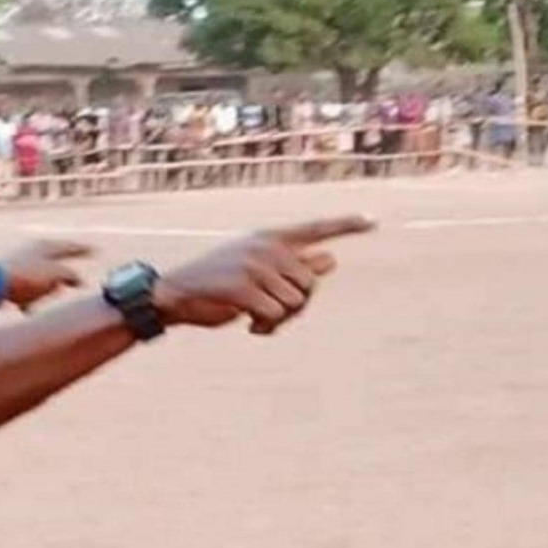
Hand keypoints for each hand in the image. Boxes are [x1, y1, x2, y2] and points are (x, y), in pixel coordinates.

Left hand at [2, 240, 93, 310]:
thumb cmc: (25, 276)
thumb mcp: (56, 275)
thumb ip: (70, 276)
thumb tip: (78, 279)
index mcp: (46, 246)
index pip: (71, 247)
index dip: (84, 250)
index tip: (96, 251)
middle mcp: (32, 251)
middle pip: (54, 263)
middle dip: (62, 276)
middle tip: (72, 283)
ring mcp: (19, 263)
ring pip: (40, 278)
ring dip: (44, 290)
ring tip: (45, 299)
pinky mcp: (7, 277)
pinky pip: (24, 289)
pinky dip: (29, 299)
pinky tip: (27, 310)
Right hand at [153, 215, 374, 334]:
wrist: (174, 293)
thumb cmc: (216, 283)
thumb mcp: (256, 268)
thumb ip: (292, 264)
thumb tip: (331, 258)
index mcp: (270, 238)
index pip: (316, 228)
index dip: (346, 225)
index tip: (373, 220)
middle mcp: (266, 247)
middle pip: (310, 283)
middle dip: (296, 307)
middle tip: (272, 315)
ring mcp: (254, 265)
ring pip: (295, 303)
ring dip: (279, 321)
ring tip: (257, 320)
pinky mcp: (243, 287)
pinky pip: (274, 315)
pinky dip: (266, 328)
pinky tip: (249, 328)